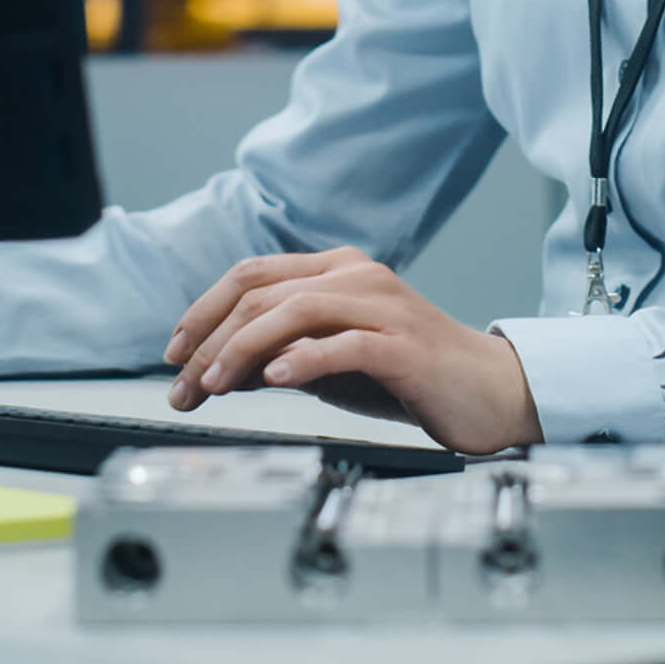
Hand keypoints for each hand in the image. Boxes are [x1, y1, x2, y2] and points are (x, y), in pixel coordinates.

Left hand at [162, 247, 543, 456]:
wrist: (490, 392)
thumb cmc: (411, 376)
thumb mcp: (331, 365)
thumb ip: (281, 358)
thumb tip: (219, 370)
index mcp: (338, 271)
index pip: (252, 275)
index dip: (202, 311)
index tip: (174, 354)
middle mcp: (357, 277)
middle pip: (262, 292)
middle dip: (209, 339)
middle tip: (183, 384)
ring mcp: (382, 306)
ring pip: (294, 310)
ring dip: (242, 349)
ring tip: (214, 384)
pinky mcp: (404, 344)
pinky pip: (344, 343)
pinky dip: (303, 359)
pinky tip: (276, 379)